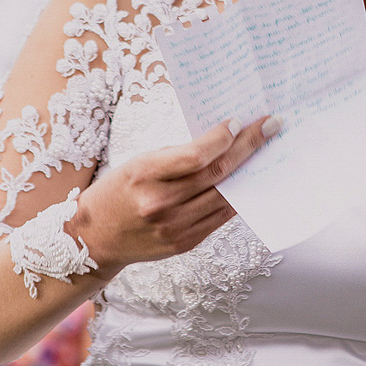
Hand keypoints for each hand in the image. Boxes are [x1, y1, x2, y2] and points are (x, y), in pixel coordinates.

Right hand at [67, 117, 278, 277]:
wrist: (93, 239)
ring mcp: (175, 228)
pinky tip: (249, 179)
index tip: (240, 121)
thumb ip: (178, 156)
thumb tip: (224, 140)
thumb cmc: (118, 191)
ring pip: (225, 196)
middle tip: (271, 126)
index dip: (223, 138)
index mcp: (145, 176)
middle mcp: (160, 205)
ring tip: (267, 150)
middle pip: (218, 174)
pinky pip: (221, 216)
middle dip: (249, 146)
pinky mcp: (186, 243)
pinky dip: (237, 196)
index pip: (195, 156)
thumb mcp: (140, 163)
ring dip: (251, 171)